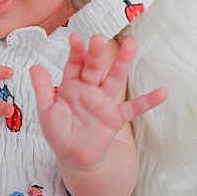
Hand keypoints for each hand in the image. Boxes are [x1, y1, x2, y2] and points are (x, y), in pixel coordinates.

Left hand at [30, 34, 166, 171]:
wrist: (73, 157)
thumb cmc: (58, 133)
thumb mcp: (46, 111)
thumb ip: (42, 90)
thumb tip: (34, 66)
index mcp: (71, 85)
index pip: (74, 64)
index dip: (75, 53)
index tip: (75, 38)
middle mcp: (89, 89)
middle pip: (95, 67)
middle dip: (96, 54)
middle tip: (98, 39)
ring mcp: (104, 101)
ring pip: (115, 78)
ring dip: (122, 62)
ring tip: (131, 44)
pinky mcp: (115, 117)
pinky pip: (133, 107)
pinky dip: (148, 101)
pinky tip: (162, 92)